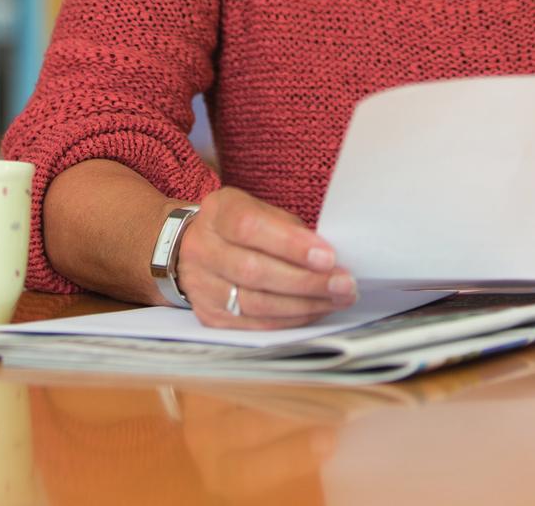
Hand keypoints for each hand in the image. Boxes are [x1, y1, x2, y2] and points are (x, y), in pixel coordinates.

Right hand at [175, 186, 355, 328]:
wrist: (191, 248)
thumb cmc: (238, 226)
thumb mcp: (257, 209)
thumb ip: (286, 227)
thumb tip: (326, 253)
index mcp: (218, 212)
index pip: (250, 227)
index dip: (290, 244)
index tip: (328, 256)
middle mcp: (203, 249)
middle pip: (255, 271)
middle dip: (306, 281)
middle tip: (344, 284)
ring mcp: (202, 286)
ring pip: (256, 303)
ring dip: (304, 304)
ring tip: (337, 299)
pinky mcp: (210, 316)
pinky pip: (254, 324)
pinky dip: (290, 319)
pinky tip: (314, 311)